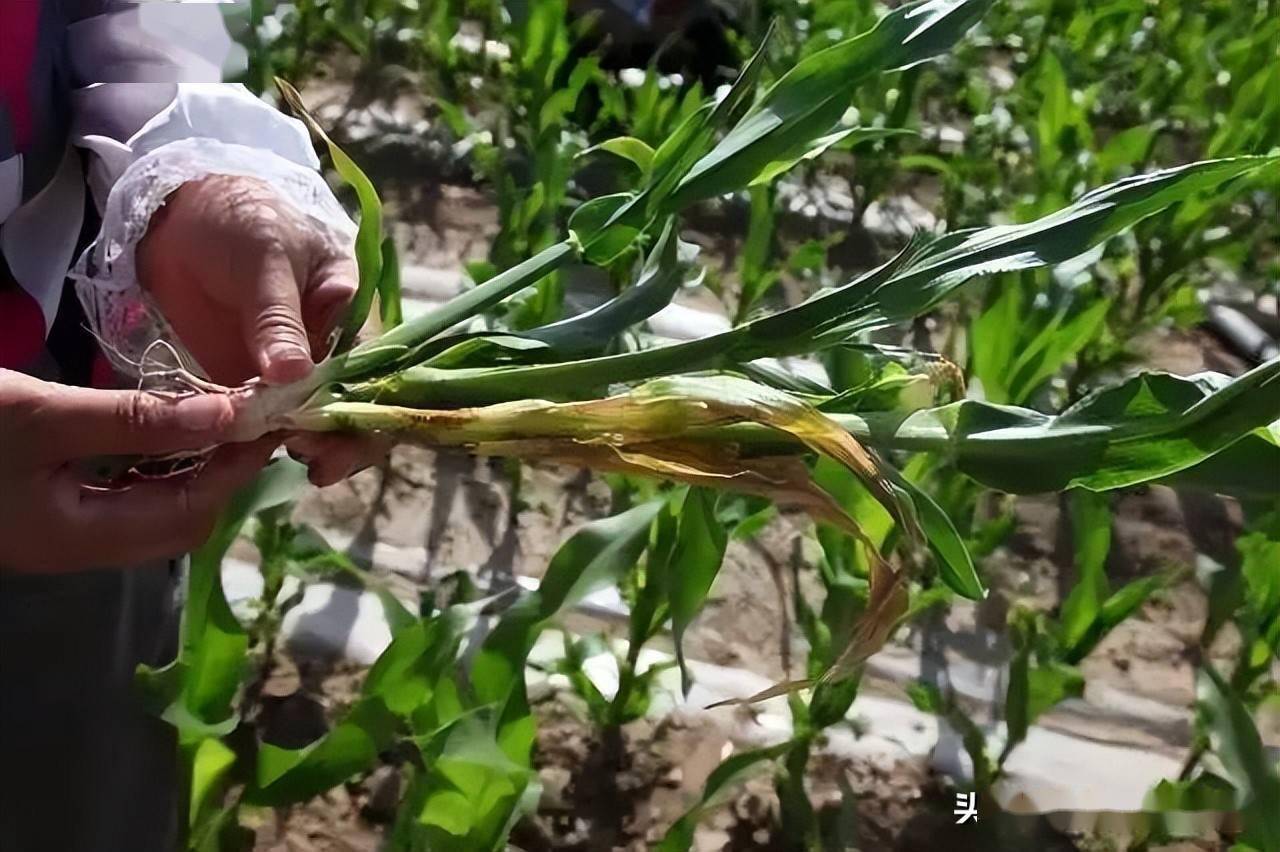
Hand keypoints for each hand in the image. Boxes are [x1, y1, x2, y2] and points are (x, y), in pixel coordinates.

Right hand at [0, 370, 275, 572]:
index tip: (268, 419)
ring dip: (192, 470)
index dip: (236, 466)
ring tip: (218, 419)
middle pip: (180, 522)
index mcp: (82, 539)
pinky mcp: (48, 514)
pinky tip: (160, 433)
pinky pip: (125, 498)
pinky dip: (156, 469)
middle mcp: (79, 549)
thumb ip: (134, 421)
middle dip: (222, 473)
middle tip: (249, 416)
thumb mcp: (44, 415)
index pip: (192, 512)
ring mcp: (63, 535)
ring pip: (154, 512)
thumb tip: (227, 416)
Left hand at [138, 174, 385, 483]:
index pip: (377, 371)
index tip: (340, 440)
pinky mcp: (253, 383)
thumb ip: (278, 318)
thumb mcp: (265, 257)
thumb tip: (295, 376)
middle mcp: (331, 348)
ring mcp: (292, 370)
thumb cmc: (241, 219)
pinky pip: (265, 422)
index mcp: (352, 311)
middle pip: (353, 408)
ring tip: (278, 458)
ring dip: (301, 447)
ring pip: (312, 423)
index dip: (367, 412)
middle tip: (313, 462)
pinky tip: (246, 454)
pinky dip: (259, 442)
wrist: (178, 215)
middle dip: (341, 442)